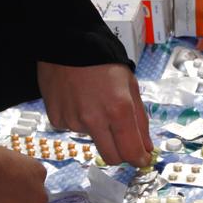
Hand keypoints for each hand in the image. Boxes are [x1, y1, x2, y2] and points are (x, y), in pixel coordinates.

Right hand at [37, 62, 152, 166]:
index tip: (141, 158)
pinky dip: (78, 120)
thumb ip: (140, 121)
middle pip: (111, 157)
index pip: (131, 153)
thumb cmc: (103, 62)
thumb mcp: (130, 87)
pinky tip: (77, 100)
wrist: (66, 43)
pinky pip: (72, 129)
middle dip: (120, 153)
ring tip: (93, 103)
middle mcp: (95, 120)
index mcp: (119, 111)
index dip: (139, 159)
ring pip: (91, 140)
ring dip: (97, 129)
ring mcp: (73, 121)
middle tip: (121, 138)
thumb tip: (146, 149)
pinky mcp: (57, 119)